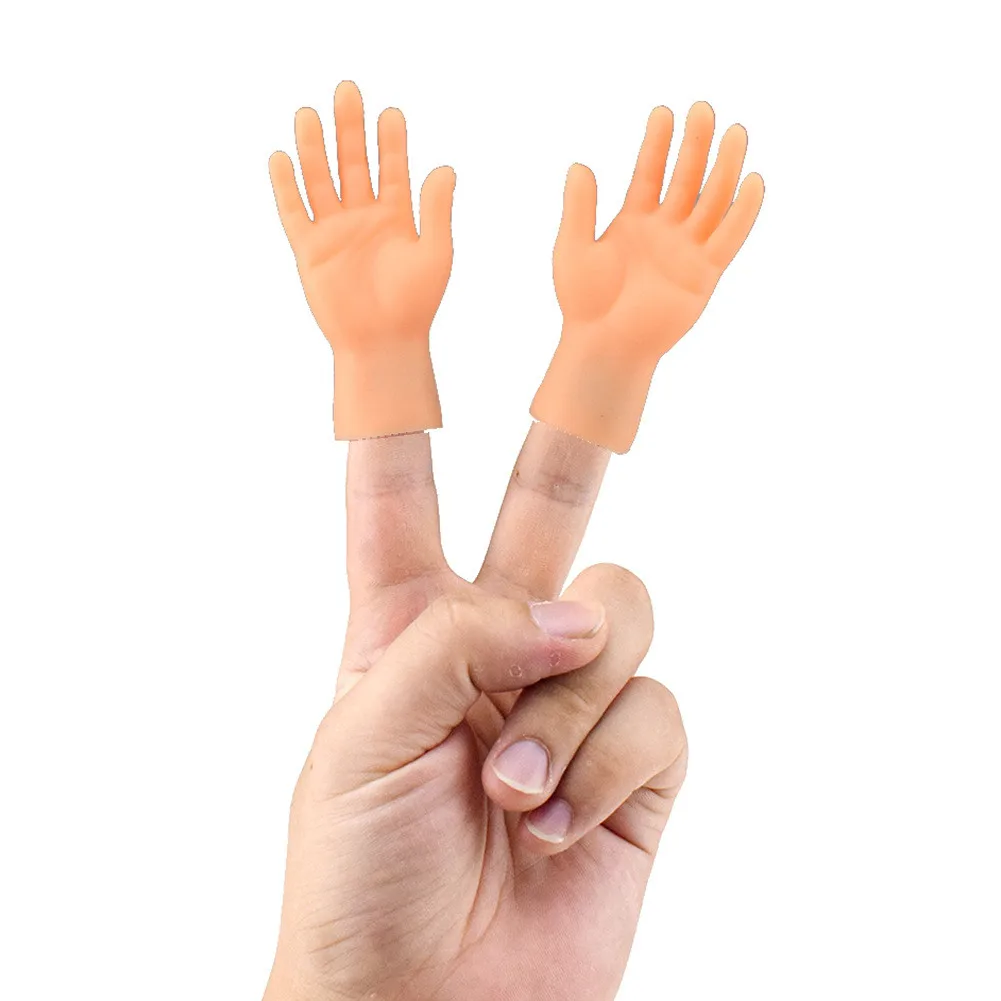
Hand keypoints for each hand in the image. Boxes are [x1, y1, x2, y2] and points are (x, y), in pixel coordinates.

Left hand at [263, 426, 687, 1000]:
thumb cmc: (357, 881)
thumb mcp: (365, 736)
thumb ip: (459, 639)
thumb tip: (572, 609)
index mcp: (407, 628)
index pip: (401, 505)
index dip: (400, 433)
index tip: (393, 355)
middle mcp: (496, 647)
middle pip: (548, 515)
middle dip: (570, 447)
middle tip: (600, 370)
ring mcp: (571, 701)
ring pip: (621, 614)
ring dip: (572, 700)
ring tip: (518, 782)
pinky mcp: (632, 766)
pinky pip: (657, 709)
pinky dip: (607, 765)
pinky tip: (560, 820)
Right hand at [269, 81, 454, 438]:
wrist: (384, 344)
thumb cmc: (416, 304)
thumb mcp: (436, 253)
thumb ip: (436, 210)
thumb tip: (445, 166)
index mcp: (398, 216)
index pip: (393, 167)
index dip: (391, 141)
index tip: (391, 112)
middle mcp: (364, 217)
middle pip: (353, 163)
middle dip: (350, 128)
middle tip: (347, 90)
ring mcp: (335, 231)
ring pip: (320, 180)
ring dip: (314, 148)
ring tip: (309, 113)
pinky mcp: (309, 250)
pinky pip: (294, 212)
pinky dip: (286, 186)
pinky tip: (281, 156)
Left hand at [532, 102, 764, 452]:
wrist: (605, 345)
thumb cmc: (583, 302)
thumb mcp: (574, 247)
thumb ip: (580, 208)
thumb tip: (579, 165)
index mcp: (633, 221)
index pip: (649, 172)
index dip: (657, 143)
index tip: (664, 111)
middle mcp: (664, 231)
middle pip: (685, 178)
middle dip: (695, 145)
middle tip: (703, 108)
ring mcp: (686, 250)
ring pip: (711, 201)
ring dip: (724, 168)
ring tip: (736, 132)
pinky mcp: (704, 273)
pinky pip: (729, 237)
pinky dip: (743, 211)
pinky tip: (754, 180)